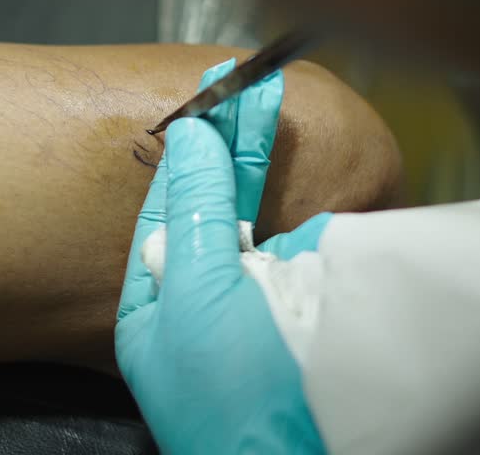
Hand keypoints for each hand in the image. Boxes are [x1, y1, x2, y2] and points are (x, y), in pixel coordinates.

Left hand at [116, 61, 326, 453]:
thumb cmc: (235, 394)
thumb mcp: (198, 293)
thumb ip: (197, 210)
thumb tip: (188, 136)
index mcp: (159, 309)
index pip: (172, 207)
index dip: (193, 147)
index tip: (211, 90)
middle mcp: (207, 310)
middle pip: (222, 210)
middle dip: (239, 152)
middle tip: (252, 85)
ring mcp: (260, 316)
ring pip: (266, 230)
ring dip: (274, 178)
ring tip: (272, 110)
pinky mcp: (310, 321)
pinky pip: (307, 257)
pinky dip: (313, 218)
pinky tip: (320, 181)